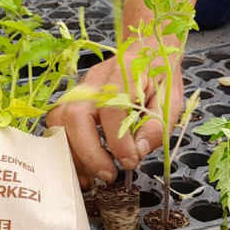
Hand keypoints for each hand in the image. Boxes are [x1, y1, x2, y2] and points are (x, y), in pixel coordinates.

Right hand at [46, 47, 184, 189]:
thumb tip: (137, 152)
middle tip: (108, 175)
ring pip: (59, 122)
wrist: (147, 52)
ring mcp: (79, 89)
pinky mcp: (71, 100)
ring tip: (92, 177)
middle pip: (75, 116)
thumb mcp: (171, 102)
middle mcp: (95, 79)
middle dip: (89, 153)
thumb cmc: (159, 76)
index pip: (111, 109)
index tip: (130, 162)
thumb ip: (157, 127)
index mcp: (123, 72)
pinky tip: (83, 167)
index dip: (119, 141)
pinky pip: (58, 125)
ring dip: (73, 154)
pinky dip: (66, 149)